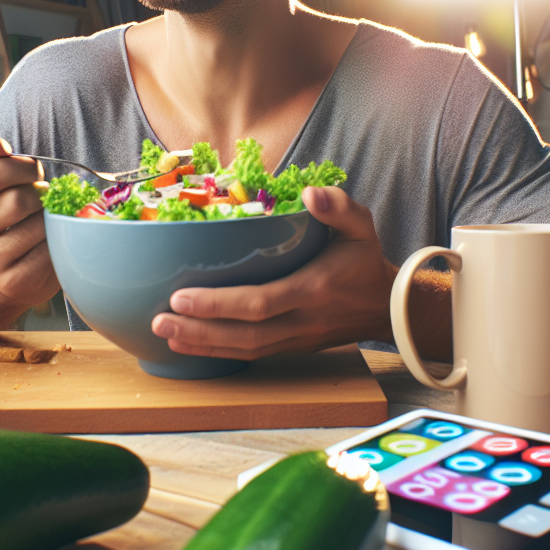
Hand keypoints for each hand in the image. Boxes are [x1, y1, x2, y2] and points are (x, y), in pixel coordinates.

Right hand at [0, 136, 57, 304]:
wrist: (0, 268)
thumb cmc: (5, 217)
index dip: (22, 167)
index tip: (33, 172)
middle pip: (17, 200)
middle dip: (41, 195)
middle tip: (44, 199)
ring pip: (37, 227)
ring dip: (52, 220)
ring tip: (47, 220)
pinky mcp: (11, 282)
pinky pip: (48, 254)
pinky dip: (58, 243)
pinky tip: (51, 241)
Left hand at [150, 186, 398, 359]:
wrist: (390, 305)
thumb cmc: (366, 259)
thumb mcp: (362, 225)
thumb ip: (338, 207)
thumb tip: (310, 194)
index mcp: (313, 288)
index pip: (260, 303)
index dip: (219, 304)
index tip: (180, 296)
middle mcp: (301, 320)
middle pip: (245, 334)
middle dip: (199, 329)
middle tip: (159, 320)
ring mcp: (296, 338)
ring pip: (245, 350)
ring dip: (202, 344)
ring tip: (164, 334)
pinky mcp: (291, 346)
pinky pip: (251, 354)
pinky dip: (217, 352)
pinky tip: (188, 345)